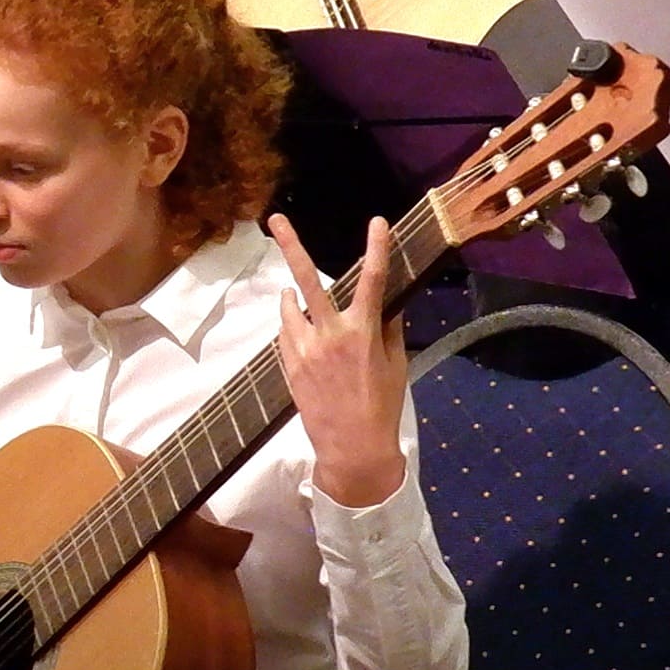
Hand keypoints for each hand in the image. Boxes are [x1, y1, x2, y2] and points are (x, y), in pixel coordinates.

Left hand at [271, 217, 407, 507]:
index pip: (373, 281)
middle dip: (291, 246)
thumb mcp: (395, 365)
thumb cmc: (382, 406)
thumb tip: (386, 301)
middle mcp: (328, 335)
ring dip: (294, 300)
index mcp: (363, 332)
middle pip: (306, 280)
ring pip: (289, 308)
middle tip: (274, 220)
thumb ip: (387, 329)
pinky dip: (292, 329)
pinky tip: (303, 339)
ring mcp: (303, 349)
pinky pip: (285, 334)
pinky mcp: (288, 365)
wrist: (353, 449)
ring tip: (299, 303)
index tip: (377, 222)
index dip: (376, 248)